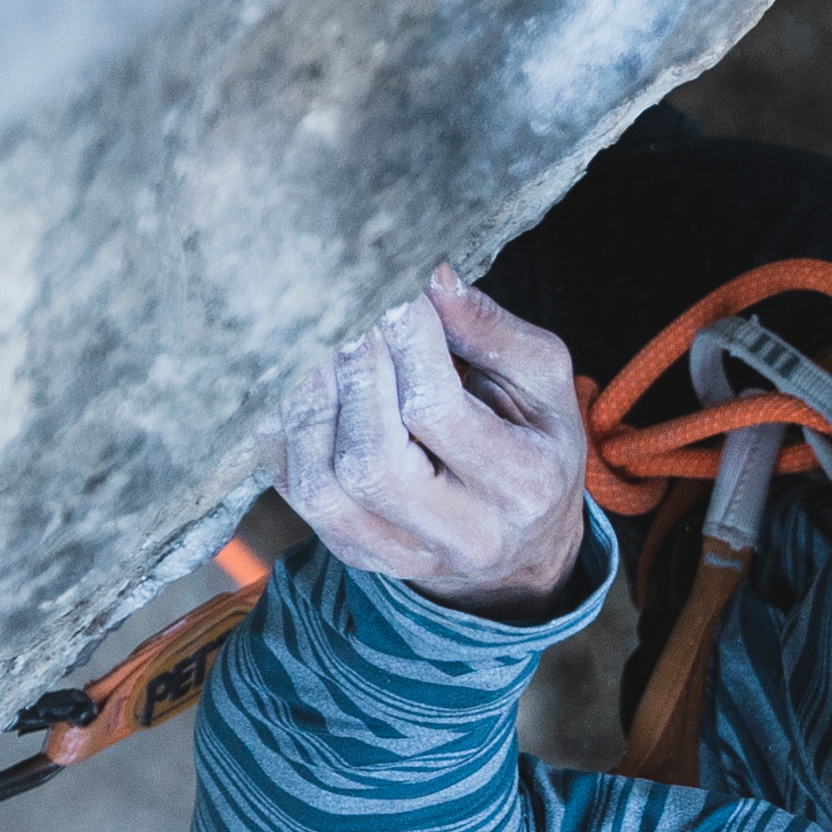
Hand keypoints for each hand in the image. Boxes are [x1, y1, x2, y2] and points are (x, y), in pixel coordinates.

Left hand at [265, 266, 590, 618]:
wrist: (521, 543)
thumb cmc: (533, 444)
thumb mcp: (542, 383)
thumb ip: (492, 330)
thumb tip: (432, 277)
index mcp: (523, 486)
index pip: (436, 412)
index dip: (406, 344)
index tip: (402, 300)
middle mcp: (463, 536)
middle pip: (372, 463)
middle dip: (354, 376)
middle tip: (359, 323)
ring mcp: (401, 554)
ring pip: (324, 489)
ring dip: (312, 406)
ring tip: (331, 354)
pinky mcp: (356, 552)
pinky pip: (297, 494)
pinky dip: (289, 433)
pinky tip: (311, 390)